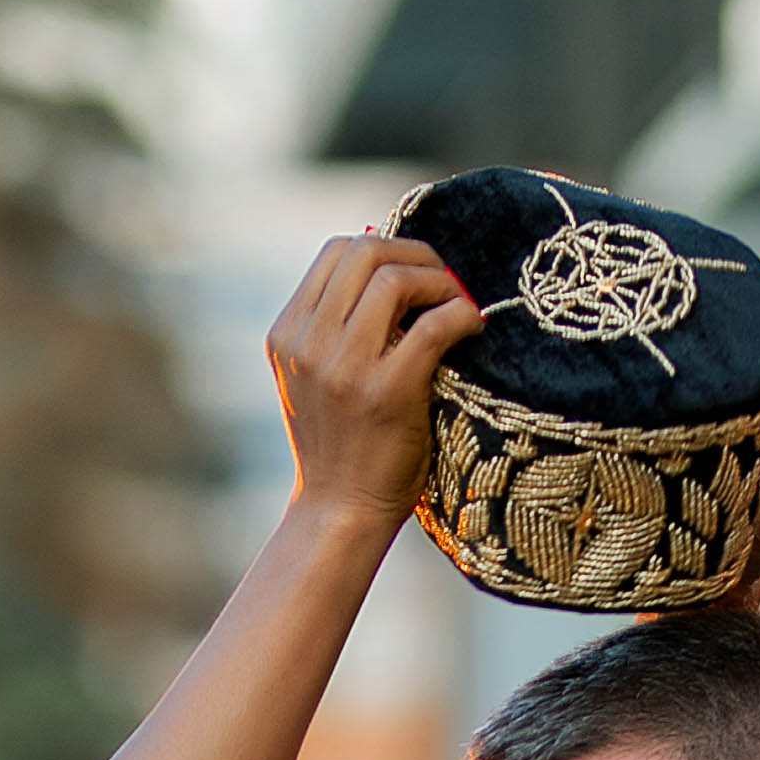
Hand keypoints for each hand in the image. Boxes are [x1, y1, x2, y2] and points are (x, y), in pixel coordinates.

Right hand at [267, 236, 481, 535]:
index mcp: (287, 335)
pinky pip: (431, 326)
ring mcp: (343, 368)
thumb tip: (391, 271)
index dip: (384, 246)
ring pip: (393, 279)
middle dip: (414, 254)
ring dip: (438, 281)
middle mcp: (308, 344)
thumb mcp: (316, 380)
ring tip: (458, 302)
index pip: (336, 253)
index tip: (415, 270)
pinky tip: (472, 326)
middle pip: (364, 253)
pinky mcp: (384, 393)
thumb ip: (336, 329)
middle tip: (445, 278)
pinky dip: (460, 314)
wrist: (340, 513)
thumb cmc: (341, 448)